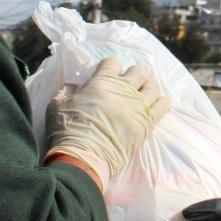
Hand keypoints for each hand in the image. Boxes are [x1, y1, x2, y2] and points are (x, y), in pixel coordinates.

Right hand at [45, 57, 170, 189]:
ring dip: (146, 88)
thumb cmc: (66, 132)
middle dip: (132, 76)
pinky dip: (160, 103)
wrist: (83, 158)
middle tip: (125, 87)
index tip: (105, 77)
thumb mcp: (57, 105)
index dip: (109, 68)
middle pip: (138, 71)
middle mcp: (124, 89)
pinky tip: (153, 107)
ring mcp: (138, 105)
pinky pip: (163, 105)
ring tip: (140, 96)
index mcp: (101, 82)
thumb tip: (73, 87)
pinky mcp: (147, 123)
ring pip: (153, 85)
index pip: (112, 62)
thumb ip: (67, 91)